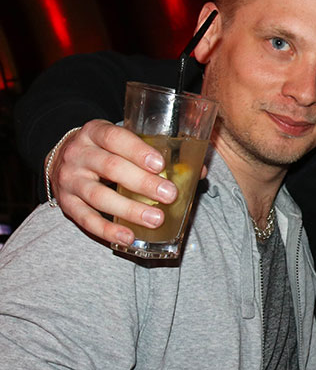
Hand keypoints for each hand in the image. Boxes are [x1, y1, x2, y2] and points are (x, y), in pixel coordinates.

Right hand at [49, 119, 180, 244]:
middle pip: (110, 167)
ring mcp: (69, 179)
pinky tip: (128, 237)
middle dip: (142, 183)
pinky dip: (107, 230)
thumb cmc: (106, 151)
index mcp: (95, 132)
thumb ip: (156, 152)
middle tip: (170, 195)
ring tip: (156, 219)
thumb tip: (198, 172)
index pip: (114, 138)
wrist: (62, 160)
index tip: (160, 165)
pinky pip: (85, 219)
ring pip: (98, 196)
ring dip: (129, 210)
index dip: (137, 150)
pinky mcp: (66, 203)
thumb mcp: (123, 142)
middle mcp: (78, 154)